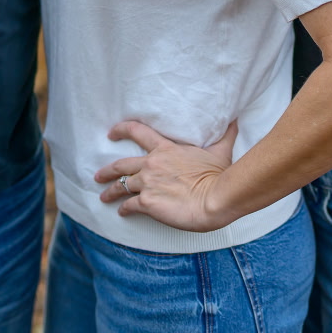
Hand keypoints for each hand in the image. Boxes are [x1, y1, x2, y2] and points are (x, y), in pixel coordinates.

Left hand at [95, 120, 238, 232]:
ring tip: (103, 196)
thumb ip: (224, 135)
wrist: (216, 198)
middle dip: (107, 170)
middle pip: (121, 164)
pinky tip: (122, 212)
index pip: (138, 132)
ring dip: (110, 191)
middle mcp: (152, 164)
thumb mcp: (220, 150)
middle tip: (98, 175)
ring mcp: (147, 183)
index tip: (111, 133)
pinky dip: (123, 209)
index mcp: (166, 150)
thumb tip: (234, 120)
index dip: (122, 130)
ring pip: (120, 185)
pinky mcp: (147, 202)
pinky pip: (129, 205)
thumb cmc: (219, 176)